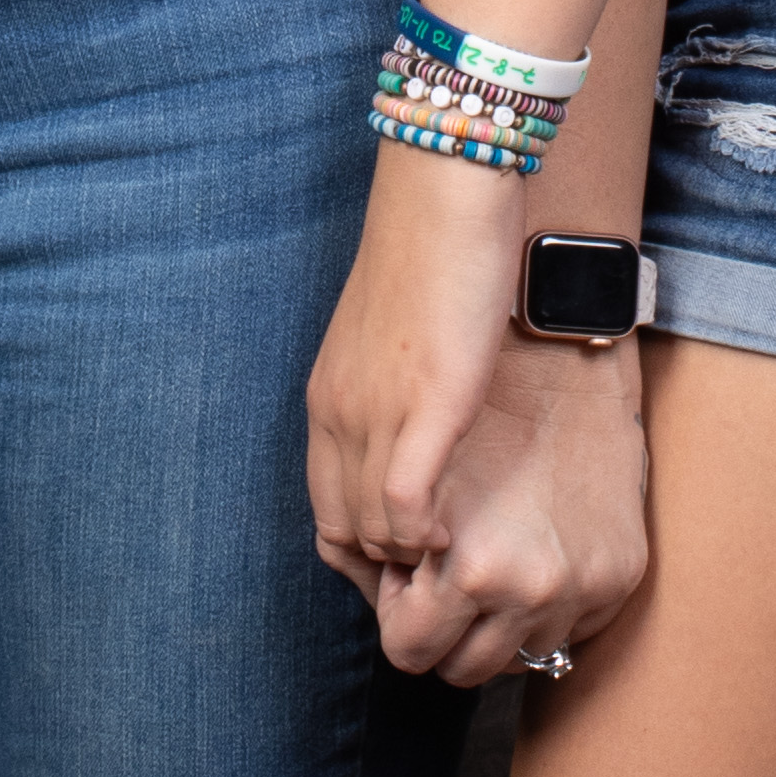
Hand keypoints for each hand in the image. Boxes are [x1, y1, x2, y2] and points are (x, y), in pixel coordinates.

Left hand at [307, 146, 538, 576]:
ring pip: (371, 530)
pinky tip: (451, 534)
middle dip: (385, 569)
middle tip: (431, 577)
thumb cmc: (431, 260)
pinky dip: (424, 536)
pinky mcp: (428, 407)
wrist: (444, 199)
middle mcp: (339, 414)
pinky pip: (405, 506)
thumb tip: (410, 431)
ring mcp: (376, 413)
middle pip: (343, 531)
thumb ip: (388, 391)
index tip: (405, 562)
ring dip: (409, 559)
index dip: (361, 552)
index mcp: (328, 399)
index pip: (325, 510)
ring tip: (449, 560)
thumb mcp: (392, 340)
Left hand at [356, 330, 648, 684]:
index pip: (408, 651)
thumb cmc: (472, 411)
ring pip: (520, 657)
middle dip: (443, 629)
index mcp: (471, 570)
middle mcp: (533, 590)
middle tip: (444, 573)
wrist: (565, 362)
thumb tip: (372, 598)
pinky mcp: (622, 577)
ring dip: (497, 622)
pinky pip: (569, 630)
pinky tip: (534, 549)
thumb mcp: (403, 479)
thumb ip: (370, 552)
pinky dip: (544, 608)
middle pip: (463, 669)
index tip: (409, 573)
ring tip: (491, 554)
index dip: (399, 612)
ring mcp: (584, 589)